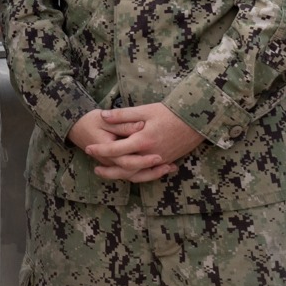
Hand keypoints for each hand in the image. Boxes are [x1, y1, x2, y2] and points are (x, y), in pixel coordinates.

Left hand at [80, 103, 204, 182]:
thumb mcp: (145, 110)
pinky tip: (129, 173)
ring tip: (109, 172)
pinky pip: (149, 173)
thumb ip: (123, 115)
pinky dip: (138, 175)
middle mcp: (150, 154)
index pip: (116, 149)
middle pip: (125, 168)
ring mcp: (160, 160)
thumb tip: (103, 116)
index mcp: (143, 140)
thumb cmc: (170, 112)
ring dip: (121, 176)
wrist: (197, 120)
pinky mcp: (167, 161)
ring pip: (137, 174)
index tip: (88, 148)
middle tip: (95, 167)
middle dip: (109, 170)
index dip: (101, 150)